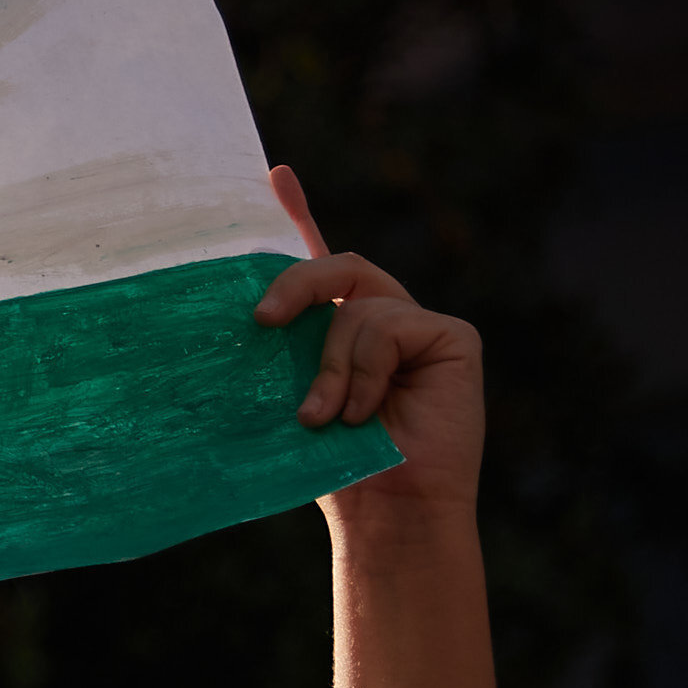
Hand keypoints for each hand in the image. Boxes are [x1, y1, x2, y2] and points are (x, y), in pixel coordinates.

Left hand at [253, 164, 483, 525]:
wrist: (384, 512)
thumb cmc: (330, 468)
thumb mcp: (284, 403)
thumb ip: (274, 359)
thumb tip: (236, 322)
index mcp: (334, 332)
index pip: (317, 263)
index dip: (299, 213)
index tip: (273, 174)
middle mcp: (379, 319)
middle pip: (335, 268)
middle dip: (293, 284)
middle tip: (261, 321)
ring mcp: (419, 325)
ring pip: (356, 307)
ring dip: (330, 366)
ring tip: (323, 417)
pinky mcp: (451, 337)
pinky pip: (390, 326)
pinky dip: (366, 371)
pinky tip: (367, 412)